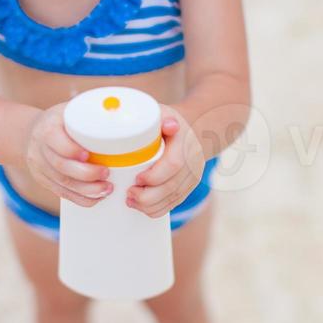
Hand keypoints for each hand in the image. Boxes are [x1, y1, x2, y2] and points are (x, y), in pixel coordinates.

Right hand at [25, 102, 112, 207]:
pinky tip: (96, 198)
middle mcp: (40, 149)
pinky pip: (62, 193)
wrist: (31, 133)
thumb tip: (119, 108)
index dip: (71, 150)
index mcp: (47, 128)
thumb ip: (89, 111)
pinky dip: (81, 198)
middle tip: (106, 173)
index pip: (55, 140)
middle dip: (86, 174)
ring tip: (107, 189)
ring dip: (87, 190)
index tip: (88, 155)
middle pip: (61, 166)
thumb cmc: (59, 120)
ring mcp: (40, 167)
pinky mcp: (44, 180)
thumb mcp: (68, 109)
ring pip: (62, 183)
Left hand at [126, 104, 205, 218]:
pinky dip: (157, 209)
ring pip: (173, 198)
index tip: (137, 179)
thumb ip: (162, 116)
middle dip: (148, 196)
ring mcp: (193, 176)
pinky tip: (142, 207)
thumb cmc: (168, 121)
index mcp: (185, 143)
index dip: (154, 176)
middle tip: (129, 193)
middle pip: (172, 187)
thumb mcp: (163, 113)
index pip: (173, 165)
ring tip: (131, 201)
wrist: (191, 130)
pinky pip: (175, 203)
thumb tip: (169, 124)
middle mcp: (193, 162)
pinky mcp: (189, 186)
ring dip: (150, 205)